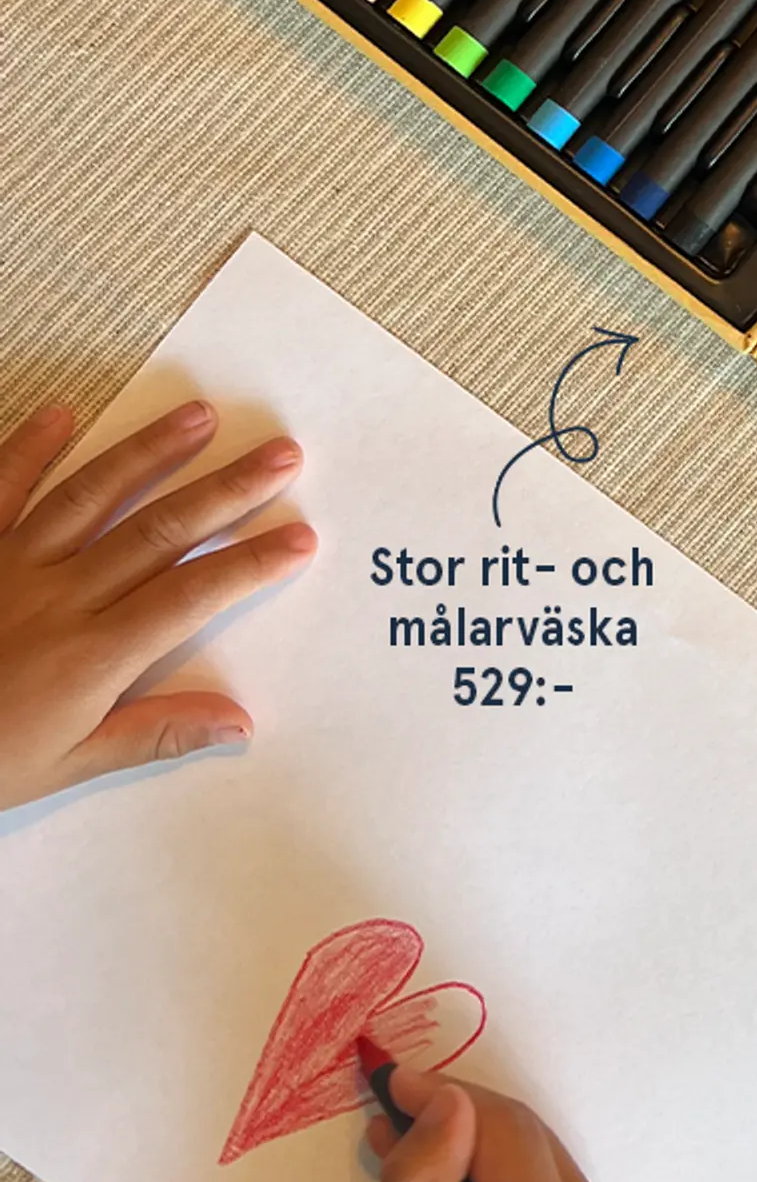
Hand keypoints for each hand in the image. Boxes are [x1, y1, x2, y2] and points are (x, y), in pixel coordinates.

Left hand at [0, 401, 315, 811]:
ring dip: (149, 454)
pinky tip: (64, 414)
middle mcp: (59, 598)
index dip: (250, 563)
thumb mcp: (63, 766)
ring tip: (199, 417)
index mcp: (91, 657)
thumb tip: (237, 722)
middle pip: (158, 532)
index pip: (191, 597)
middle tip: (281, 454)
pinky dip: (28, 449)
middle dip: (227, 490)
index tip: (301, 535)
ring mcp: (11, 565)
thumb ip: (151, 734)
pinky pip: (0, 489)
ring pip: (91, 497)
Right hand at [370, 1069, 621, 1181]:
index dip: (445, 1097)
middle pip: (517, 1136)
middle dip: (451, 1116)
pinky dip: (486, 1168)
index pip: (503, 1130)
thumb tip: (446, 1099)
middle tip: (389, 1110)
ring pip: (525, 1151)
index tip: (391, 1082)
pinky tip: (441, 1170)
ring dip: (465, 1139)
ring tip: (402, 1138)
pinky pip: (533, 1180)